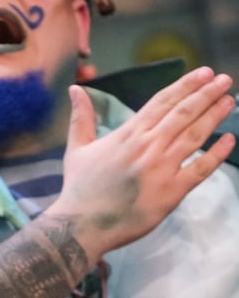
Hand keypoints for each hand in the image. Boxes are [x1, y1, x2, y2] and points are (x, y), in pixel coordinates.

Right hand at [53, 67, 235, 259]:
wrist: (83, 224)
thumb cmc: (79, 187)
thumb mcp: (76, 148)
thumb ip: (81, 117)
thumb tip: (75, 89)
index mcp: (128, 134)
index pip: (162, 102)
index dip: (185, 86)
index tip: (204, 74)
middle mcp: (148, 145)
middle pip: (183, 113)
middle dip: (206, 94)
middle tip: (224, 80)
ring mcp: (163, 168)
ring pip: (195, 135)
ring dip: (214, 116)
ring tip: (230, 100)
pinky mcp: (173, 191)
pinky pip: (201, 168)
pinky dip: (217, 153)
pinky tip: (230, 140)